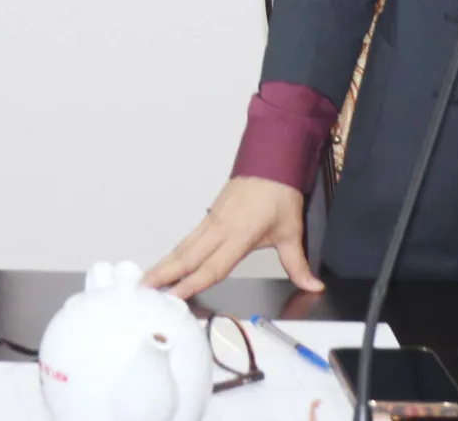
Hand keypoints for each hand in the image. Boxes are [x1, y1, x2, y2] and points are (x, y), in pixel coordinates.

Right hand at [142, 177, 321, 299]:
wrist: (272, 160)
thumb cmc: (279, 192)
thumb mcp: (291, 231)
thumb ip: (298, 264)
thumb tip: (313, 285)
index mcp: (240, 234)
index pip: (213, 266)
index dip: (193, 283)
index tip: (175, 296)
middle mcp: (221, 227)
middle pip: (188, 257)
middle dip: (165, 274)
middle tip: (144, 290)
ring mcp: (213, 219)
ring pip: (184, 246)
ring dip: (165, 263)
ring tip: (147, 280)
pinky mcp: (211, 214)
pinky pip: (189, 237)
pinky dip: (175, 252)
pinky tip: (167, 262)